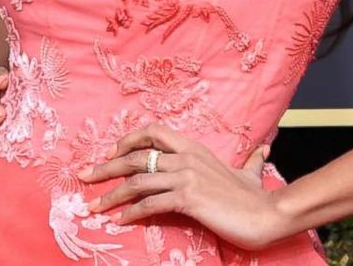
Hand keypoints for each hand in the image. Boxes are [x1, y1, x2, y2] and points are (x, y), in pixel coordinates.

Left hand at [77, 122, 290, 250]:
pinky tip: (119, 221)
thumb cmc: (256, 196)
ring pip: (137, 181)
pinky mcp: (188, 199)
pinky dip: (130, 213)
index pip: (153, 132)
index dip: (129, 140)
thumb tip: (264, 149)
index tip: (111, 152)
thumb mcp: (250, 172)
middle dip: (105, 167)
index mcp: (195, 148)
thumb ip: (252, 160)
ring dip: (110, 194)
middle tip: (84, 176)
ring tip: (93, 206)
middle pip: (136, 157)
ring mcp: (186, 177)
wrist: (268, 213)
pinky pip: (150, 204)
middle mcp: (187, 158)